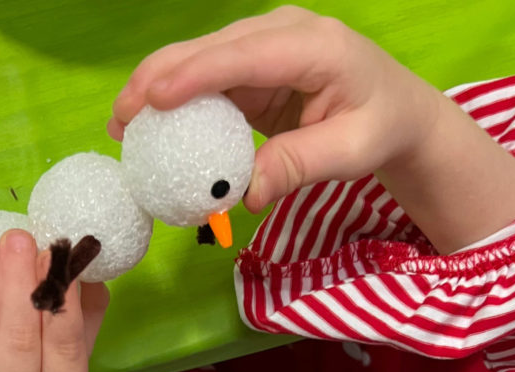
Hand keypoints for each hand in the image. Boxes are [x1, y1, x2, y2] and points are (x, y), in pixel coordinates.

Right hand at [109, 6, 514, 252]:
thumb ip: (301, 165)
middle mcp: (282, 33)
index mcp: (315, 46)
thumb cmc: (380, 126)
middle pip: (210, 49)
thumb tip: (245, 194)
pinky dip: (177, 100)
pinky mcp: (252, 65)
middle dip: (158, 78)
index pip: (245, 55)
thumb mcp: (352, 151)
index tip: (154, 99)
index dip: (196, 74)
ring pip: (200, 59)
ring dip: (158, 88)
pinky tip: (151, 126)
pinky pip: (207, 78)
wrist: (396, 110)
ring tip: (122, 125)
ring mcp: (264, 44)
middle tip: (119, 120)